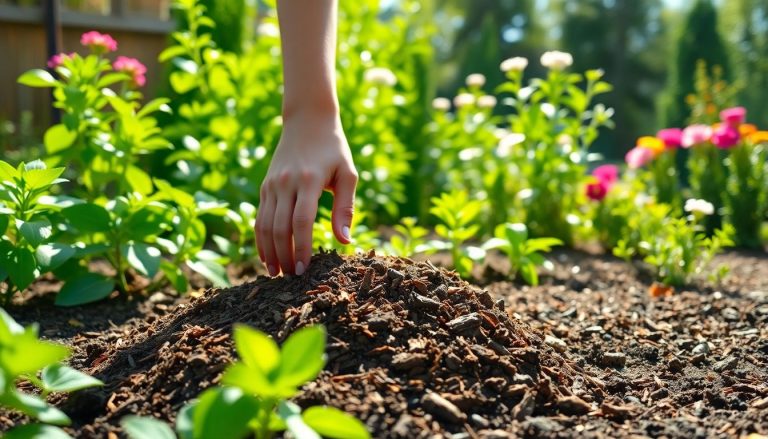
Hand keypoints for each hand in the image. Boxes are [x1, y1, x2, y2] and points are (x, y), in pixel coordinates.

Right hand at [256, 112, 357, 275]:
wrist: (308, 121)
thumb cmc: (333, 150)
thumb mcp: (347, 174)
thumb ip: (345, 208)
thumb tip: (345, 241)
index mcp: (309, 180)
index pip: (301, 221)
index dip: (302, 248)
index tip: (305, 269)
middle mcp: (286, 183)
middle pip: (280, 228)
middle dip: (285, 256)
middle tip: (293, 278)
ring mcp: (272, 185)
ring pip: (265, 225)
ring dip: (269, 252)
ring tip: (277, 274)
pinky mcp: (265, 187)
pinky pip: (260, 217)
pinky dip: (261, 239)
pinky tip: (267, 256)